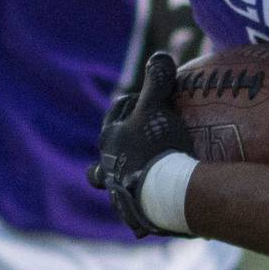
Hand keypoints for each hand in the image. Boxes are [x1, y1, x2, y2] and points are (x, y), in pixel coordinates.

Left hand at [87, 53, 193, 236]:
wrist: (161, 194)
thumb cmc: (155, 146)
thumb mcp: (157, 107)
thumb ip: (157, 81)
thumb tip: (159, 56)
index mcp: (110, 138)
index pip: (116, 113)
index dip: (129, 103)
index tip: (144, 98)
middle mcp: (109, 166)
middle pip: (106, 151)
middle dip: (116, 144)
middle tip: (134, 140)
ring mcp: (120, 192)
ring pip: (114, 181)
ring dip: (124, 176)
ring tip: (139, 177)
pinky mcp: (136, 214)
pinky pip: (136, 205)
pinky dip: (144, 200)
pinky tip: (155, 202)